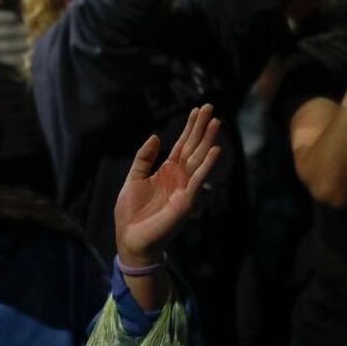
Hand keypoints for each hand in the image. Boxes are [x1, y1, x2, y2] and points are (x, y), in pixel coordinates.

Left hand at [113, 105, 221, 265]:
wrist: (130, 238)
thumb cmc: (131, 213)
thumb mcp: (134, 178)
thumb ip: (144, 158)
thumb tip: (156, 136)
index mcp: (167, 172)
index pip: (182, 145)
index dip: (189, 128)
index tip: (197, 110)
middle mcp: (179, 178)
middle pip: (193, 148)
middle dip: (201, 128)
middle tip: (210, 107)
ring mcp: (184, 188)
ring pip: (198, 159)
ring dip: (208, 141)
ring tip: (216, 122)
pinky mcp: (185, 201)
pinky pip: (197, 180)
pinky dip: (207, 165)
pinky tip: (215, 150)